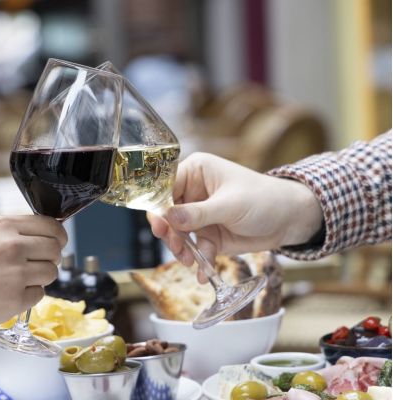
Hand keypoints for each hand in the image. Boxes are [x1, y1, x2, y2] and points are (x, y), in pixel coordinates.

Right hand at [0, 215, 66, 334]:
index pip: (51, 225)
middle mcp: (12, 246)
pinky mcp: (15, 299)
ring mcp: (15, 273)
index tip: (56, 242)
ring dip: (41, 277)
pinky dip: (29, 296)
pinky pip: (40, 294)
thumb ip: (13, 231)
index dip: (58, 236)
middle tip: (38, 264)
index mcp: (3, 226)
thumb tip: (46, 233)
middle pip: (56, 249)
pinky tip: (9, 294)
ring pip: (52, 272)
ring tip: (19, 280)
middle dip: (51, 257)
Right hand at [148, 153, 321, 280]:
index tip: (159, 224)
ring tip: (190, 261)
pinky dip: (198, 261)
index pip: (165, 186)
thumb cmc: (264, 199)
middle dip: (170, 232)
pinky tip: (202, 273)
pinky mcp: (208, 235)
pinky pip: (195, 249)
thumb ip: (198, 213)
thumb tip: (169, 217)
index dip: (159, 205)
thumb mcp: (230, 205)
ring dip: (181, 249)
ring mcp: (199, 215)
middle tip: (175, 246)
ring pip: (177, 234)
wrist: (290, 220)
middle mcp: (193, 192)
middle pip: (167, 213)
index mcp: (196, 172)